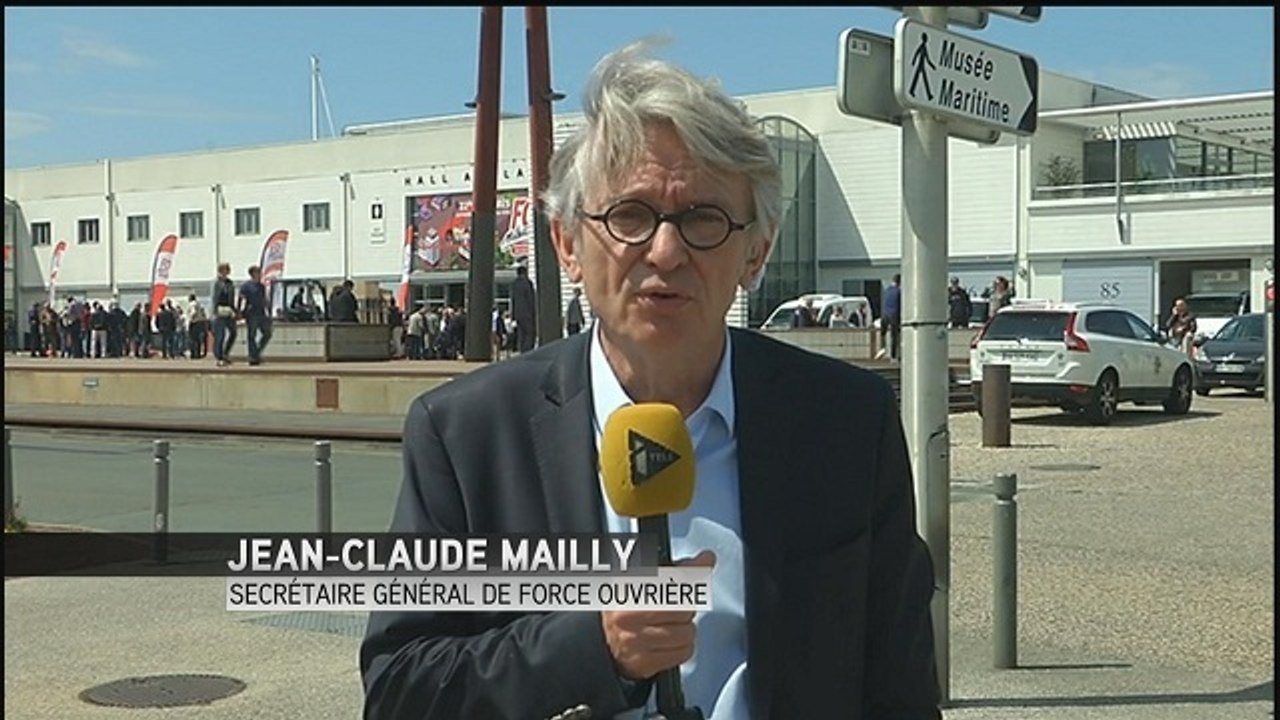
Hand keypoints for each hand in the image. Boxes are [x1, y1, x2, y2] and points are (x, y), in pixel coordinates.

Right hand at [600, 550, 715, 680]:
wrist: (604, 641)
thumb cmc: (627, 609)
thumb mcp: (645, 580)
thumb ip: (678, 569)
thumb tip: (707, 559)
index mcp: (627, 588)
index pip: (671, 578)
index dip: (691, 572)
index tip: (705, 561)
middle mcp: (628, 614)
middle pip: (684, 608)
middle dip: (685, 608)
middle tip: (673, 608)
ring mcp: (635, 640)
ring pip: (687, 633)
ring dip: (685, 630)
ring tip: (669, 626)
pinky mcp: (643, 663)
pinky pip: (683, 653)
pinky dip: (682, 648)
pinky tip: (668, 642)